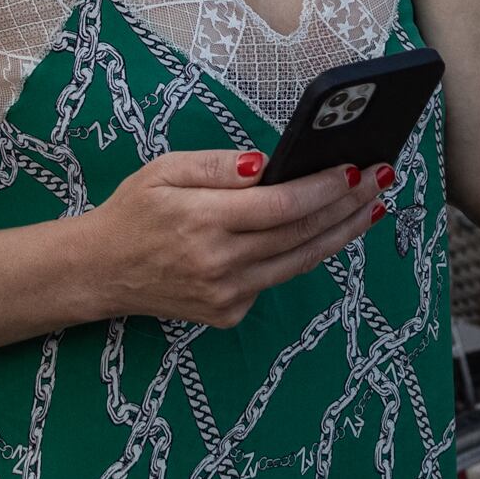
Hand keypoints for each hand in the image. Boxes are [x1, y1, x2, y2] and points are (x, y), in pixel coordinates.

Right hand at [85, 145, 393, 326]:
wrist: (101, 271)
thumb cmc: (133, 212)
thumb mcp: (163, 170)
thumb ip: (216, 166)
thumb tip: (267, 164)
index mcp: (203, 221)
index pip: (282, 205)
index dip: (324, 189)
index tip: (355, 169)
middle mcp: (219, 263)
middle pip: (300, 233)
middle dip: (346, 205)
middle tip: (379, 180)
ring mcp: (227, 295)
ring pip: (299, 262)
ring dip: (340, 234)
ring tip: (369, 208)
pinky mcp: (228, 314)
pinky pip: (275, 281)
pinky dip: (301, 255)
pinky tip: (324, 233)